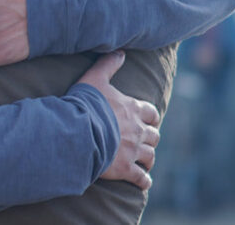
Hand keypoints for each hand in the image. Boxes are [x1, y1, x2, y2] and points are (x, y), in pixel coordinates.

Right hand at [77, 51, 161, 189]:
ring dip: (148, 159)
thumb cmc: (87, 104)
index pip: (150, 113)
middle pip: (154, 136)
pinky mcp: (126, 169)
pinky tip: (143, 182)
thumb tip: (120, 52)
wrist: (80, 131)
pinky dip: (144, 180)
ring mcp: (133, 151)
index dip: (150, 117)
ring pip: (150, 156)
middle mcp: (138, 130)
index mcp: (133, 109)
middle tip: (144, 141)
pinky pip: (141, 178)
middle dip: (150, 139)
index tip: (148, 120)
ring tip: (144, 162)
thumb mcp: (95, 78)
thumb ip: (108, 64)